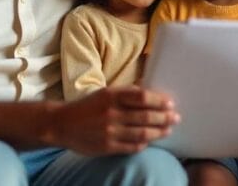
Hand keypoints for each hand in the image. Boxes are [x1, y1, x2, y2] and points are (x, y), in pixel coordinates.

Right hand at [52, 85, 179, 155]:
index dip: (159, 100)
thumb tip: (149, 90)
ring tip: (168, 129)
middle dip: (164, 117)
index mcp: (111, 96)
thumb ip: (125, 93)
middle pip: (145, 116)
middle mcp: (111, 113)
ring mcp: (109, 131)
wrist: (61, 124)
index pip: (142, 97)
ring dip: (159, 132)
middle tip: (176, 117)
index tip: (170, 103)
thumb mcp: (104, 93)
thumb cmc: (87, 106)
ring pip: (142, 133)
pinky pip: (131, 146)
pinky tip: (150, 141)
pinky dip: (143, 143)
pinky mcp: (107, 146)